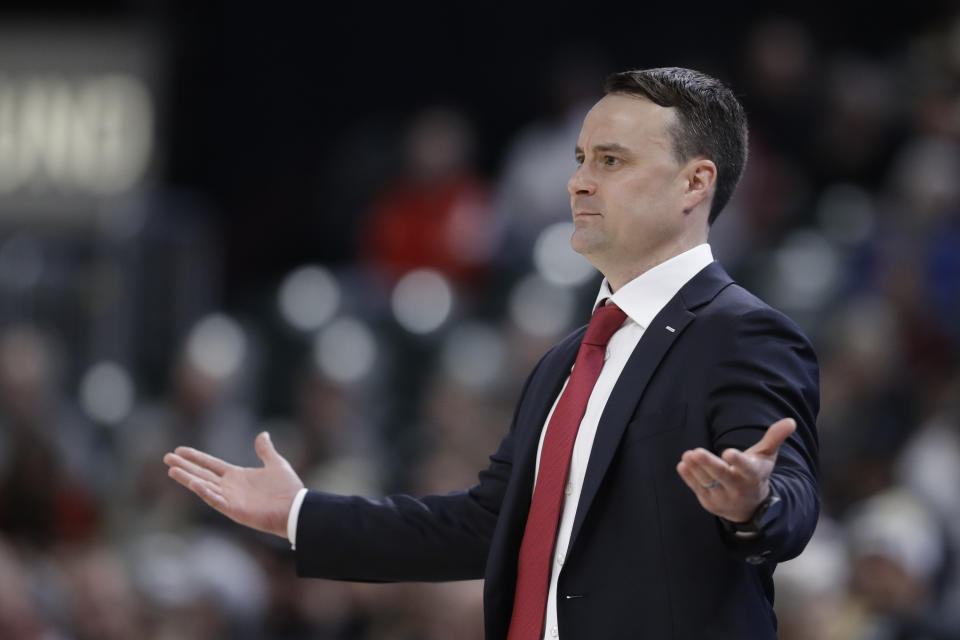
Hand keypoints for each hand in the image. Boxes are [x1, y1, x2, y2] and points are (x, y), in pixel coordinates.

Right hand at [163, 432, 304, 538]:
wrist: (296, 508)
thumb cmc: (287, 489)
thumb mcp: (276, 464)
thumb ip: (266, 451)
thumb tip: (263, 434)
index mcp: (237, 476)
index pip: (211, 464)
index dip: (196, 457)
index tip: (180, 450)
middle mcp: (230, 487)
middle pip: (202, 474)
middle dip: (185, 466)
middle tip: (166, 458)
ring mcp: (230, 499)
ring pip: (204, 486)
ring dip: (188, 478)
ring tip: (171, 469)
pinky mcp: (234, 510)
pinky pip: (216, 500)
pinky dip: (205, 492)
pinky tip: (194, 483)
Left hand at [676, 418, 794, 522]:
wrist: (750, 506)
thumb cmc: (756, 473)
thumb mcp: (766, 457)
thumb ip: (774, 438)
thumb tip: (791, 421)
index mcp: (753, 475)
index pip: (746, 468)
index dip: (738, 461)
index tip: (727, 452)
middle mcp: (739, 488)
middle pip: (722, 476)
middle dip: (709, 464)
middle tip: (697, 452)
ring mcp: (723, 497)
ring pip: (707, 482)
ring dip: (696, 469)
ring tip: (687, 455)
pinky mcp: (709, 502)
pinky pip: (697, 489)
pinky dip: (689, 478)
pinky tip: (683, 465)